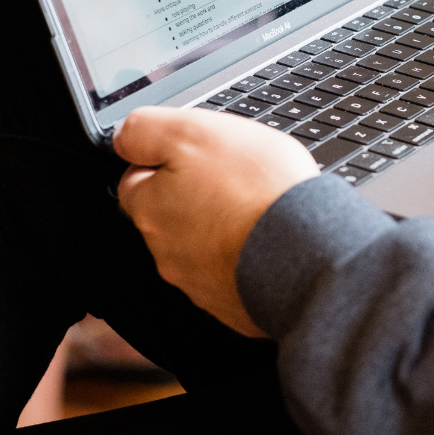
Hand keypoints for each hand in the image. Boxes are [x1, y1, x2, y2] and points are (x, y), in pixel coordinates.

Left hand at [113, 107, 318, 335]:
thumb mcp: (194, 132)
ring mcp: (198, 283)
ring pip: (201, 245)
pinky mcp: (232, 304)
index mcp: (149, 208)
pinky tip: (268, 240)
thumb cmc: (257, 191)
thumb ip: (147, 129)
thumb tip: (123, 136)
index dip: (166, 160)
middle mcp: (165, 252)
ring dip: (221, 227)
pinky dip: (245, 255)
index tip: (197, 155)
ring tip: (257, 209)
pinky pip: (232, 272)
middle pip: (170, 214)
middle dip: (194, 196)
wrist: (310, 253)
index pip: (135, 178)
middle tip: (234, 179)